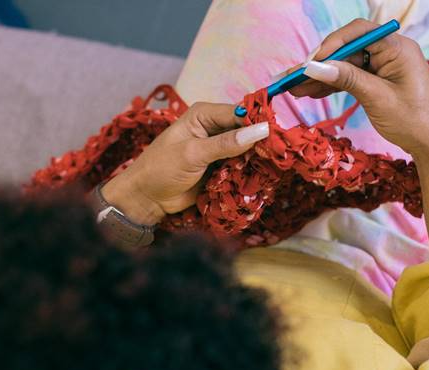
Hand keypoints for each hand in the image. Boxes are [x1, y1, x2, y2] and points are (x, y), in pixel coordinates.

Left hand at [101, 103, 268, 224]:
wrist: (147, 198)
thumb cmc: (161, 169)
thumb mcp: (193, 153)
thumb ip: (226, 143)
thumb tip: (260, 130)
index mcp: (204, 115)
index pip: (239, 112)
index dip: (259, 121)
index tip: (280, 133)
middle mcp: (214, 128)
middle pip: (247, 129)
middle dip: (262, 140)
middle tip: (281, 151)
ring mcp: (219, 148)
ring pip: (248, 148)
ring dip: (258, 157)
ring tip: (276, 164)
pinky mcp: (221, 167)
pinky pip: (242, 165)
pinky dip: (251, 170)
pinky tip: (264, 174)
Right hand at [290, 18, 428, 157]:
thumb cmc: (413, 120)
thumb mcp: (378, 98)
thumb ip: (347, 79)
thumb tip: (316, 66)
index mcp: (397, 48)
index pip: (359, 33)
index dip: (332, 44)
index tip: (312, 63)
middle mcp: (390, 51)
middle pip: (347, 49)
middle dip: (320, 64)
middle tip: (294, 78)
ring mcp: (383, 66)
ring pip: (345, 65)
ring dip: (321, 77)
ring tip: (296, 89)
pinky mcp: (377, 80)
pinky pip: (350, 78)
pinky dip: (332, 86)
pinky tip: (312, 93)